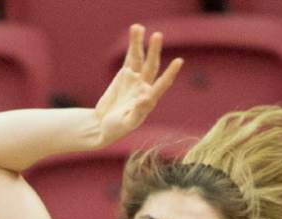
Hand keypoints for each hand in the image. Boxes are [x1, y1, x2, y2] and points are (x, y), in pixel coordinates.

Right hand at [94, 24, 182, 145]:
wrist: (103, 125)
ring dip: (140, 44)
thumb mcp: (128, 122)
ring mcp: (135, 79)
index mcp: (148, 101)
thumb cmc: (117, 129)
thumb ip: (138, 110)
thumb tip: (146, 98)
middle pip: (151, 66)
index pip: (161, 85)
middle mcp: (144, 87)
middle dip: (154, 51)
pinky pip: (131, 58)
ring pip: (139, 59)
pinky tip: (135, 31)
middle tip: (157, 35)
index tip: (179, 61)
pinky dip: (133, 46)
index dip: (170, 74)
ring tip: (138, 27)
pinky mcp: (125, 74)